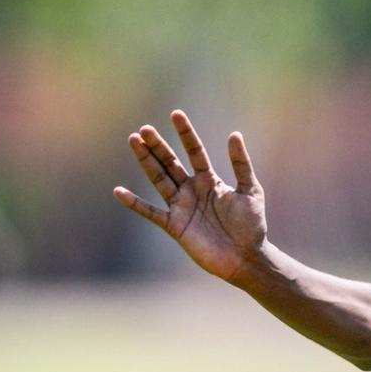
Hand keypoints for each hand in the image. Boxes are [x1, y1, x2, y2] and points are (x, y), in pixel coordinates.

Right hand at [113, 110, 267, 282]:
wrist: (246, 257)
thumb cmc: (252, 225)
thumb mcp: (250, 190)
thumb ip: (241, 165)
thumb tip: (234, 134)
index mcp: (210, 180)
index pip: (194, 151)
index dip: (185, 134)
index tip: (175, 114)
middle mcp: (192, 190)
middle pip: (170, 163)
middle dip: (158, 146)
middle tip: (145, 129)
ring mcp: (181, 207)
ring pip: (158, 180)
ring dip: (146, 162)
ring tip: (133, 142)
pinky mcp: (174, 226)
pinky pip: (150, 212)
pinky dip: (135, 203)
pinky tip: (119, 192)